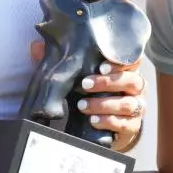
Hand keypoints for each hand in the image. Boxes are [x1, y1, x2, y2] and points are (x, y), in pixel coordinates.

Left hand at [30, 41, 147, 151]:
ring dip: (104, 104)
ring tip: (82, 106)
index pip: (132, 60)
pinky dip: (109, 122)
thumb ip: (60, 61)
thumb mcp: (76, 77)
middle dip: (108, 82)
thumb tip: (36, 46)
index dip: (120, 61)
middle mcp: (135, 87)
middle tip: (84, 84)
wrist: (99, 126)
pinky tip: (93, 121)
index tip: (101, 65)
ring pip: (128, 104)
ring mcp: (136, 107)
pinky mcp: (132, 127)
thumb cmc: (89, 93)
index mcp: (125, 70)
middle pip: (132, 81)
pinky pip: (126, 124)